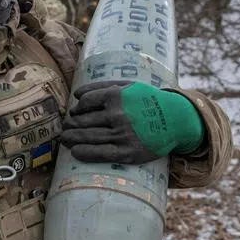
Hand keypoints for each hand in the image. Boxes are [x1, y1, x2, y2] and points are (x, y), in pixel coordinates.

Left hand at [59, 81, 204, 163]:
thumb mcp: (129, 85)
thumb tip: (76, 95)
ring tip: (64, 140)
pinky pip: (101, 154)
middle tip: (63, 129)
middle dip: (70, 126)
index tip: (75, 113)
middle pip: (83, 121)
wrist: (176, 120)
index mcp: (116, 96)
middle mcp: (117, 115)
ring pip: (88, 137)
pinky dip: (85, 153)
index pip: (86, 103)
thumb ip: (102, 86)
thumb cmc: (149, 100)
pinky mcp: (128, 152)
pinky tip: (75, 152)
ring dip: (72, 139)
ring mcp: (122, 135)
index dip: (77, 109)